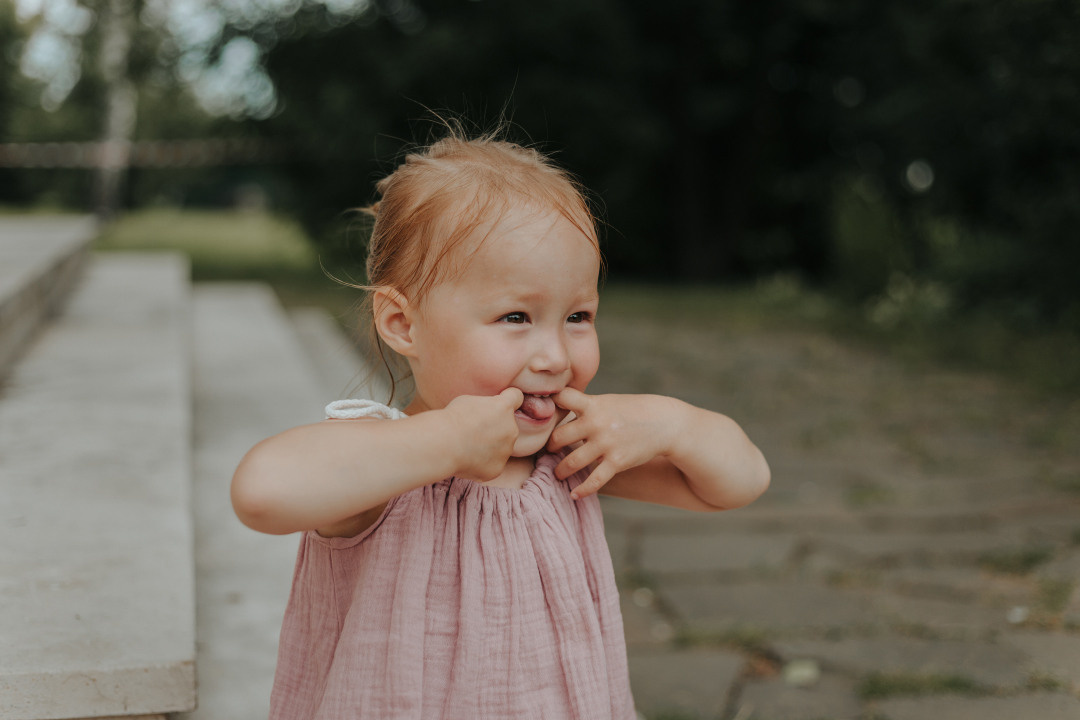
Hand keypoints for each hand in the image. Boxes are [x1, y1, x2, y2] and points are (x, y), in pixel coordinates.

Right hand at [443, 388, 523, 481]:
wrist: (443, 444)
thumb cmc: (451, 419)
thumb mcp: (469, 401)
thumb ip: (485, 406)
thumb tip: (487, 413)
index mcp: (504, 407)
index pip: (516, 397)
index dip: (508, 399)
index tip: (499, 404)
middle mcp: (511, 429)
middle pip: (508, 426)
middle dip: (495, 428)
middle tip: (474, 431)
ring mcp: (506, 451)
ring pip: (501, 447)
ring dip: (489, 446)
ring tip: (467, 447)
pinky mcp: (497, 468)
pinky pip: (492, 464)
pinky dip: (482, 463)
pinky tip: (466, 459)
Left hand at [547, 388, 681, 499]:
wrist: (663, 422)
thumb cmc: (630, 411)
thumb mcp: (607, 402)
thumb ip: (584, 407)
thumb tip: (557, 411)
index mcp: (593, 405)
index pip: (562, 397)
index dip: (549, 402)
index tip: (541, 413)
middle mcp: (596, 423)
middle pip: (559, 437)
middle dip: (550, 446)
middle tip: (547, 452)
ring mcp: (606, 444)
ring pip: (572, 462)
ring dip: (560, 471)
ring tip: (557, 474)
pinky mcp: (617, 462)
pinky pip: (594, 481)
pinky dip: (581, 490)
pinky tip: (574, 494)